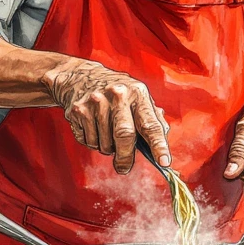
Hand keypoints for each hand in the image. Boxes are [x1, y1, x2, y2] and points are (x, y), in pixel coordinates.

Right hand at [42, 60, 169, 174]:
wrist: (80, 77)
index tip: (164, 162)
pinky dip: (93, 143)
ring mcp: (96, 102)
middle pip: (124, 135)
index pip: (150, 124)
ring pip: (104, 143)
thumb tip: (163, 139)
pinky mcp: (79, 111)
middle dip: (126, 157)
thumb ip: (152, 118)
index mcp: (137, 93)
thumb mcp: (138, 96)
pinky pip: (89, 142)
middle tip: (124, 167)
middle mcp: (117, 95)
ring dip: (108, 149)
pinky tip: (94, 128)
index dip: (159, 145)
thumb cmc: (118, 92)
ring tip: (107, 134)